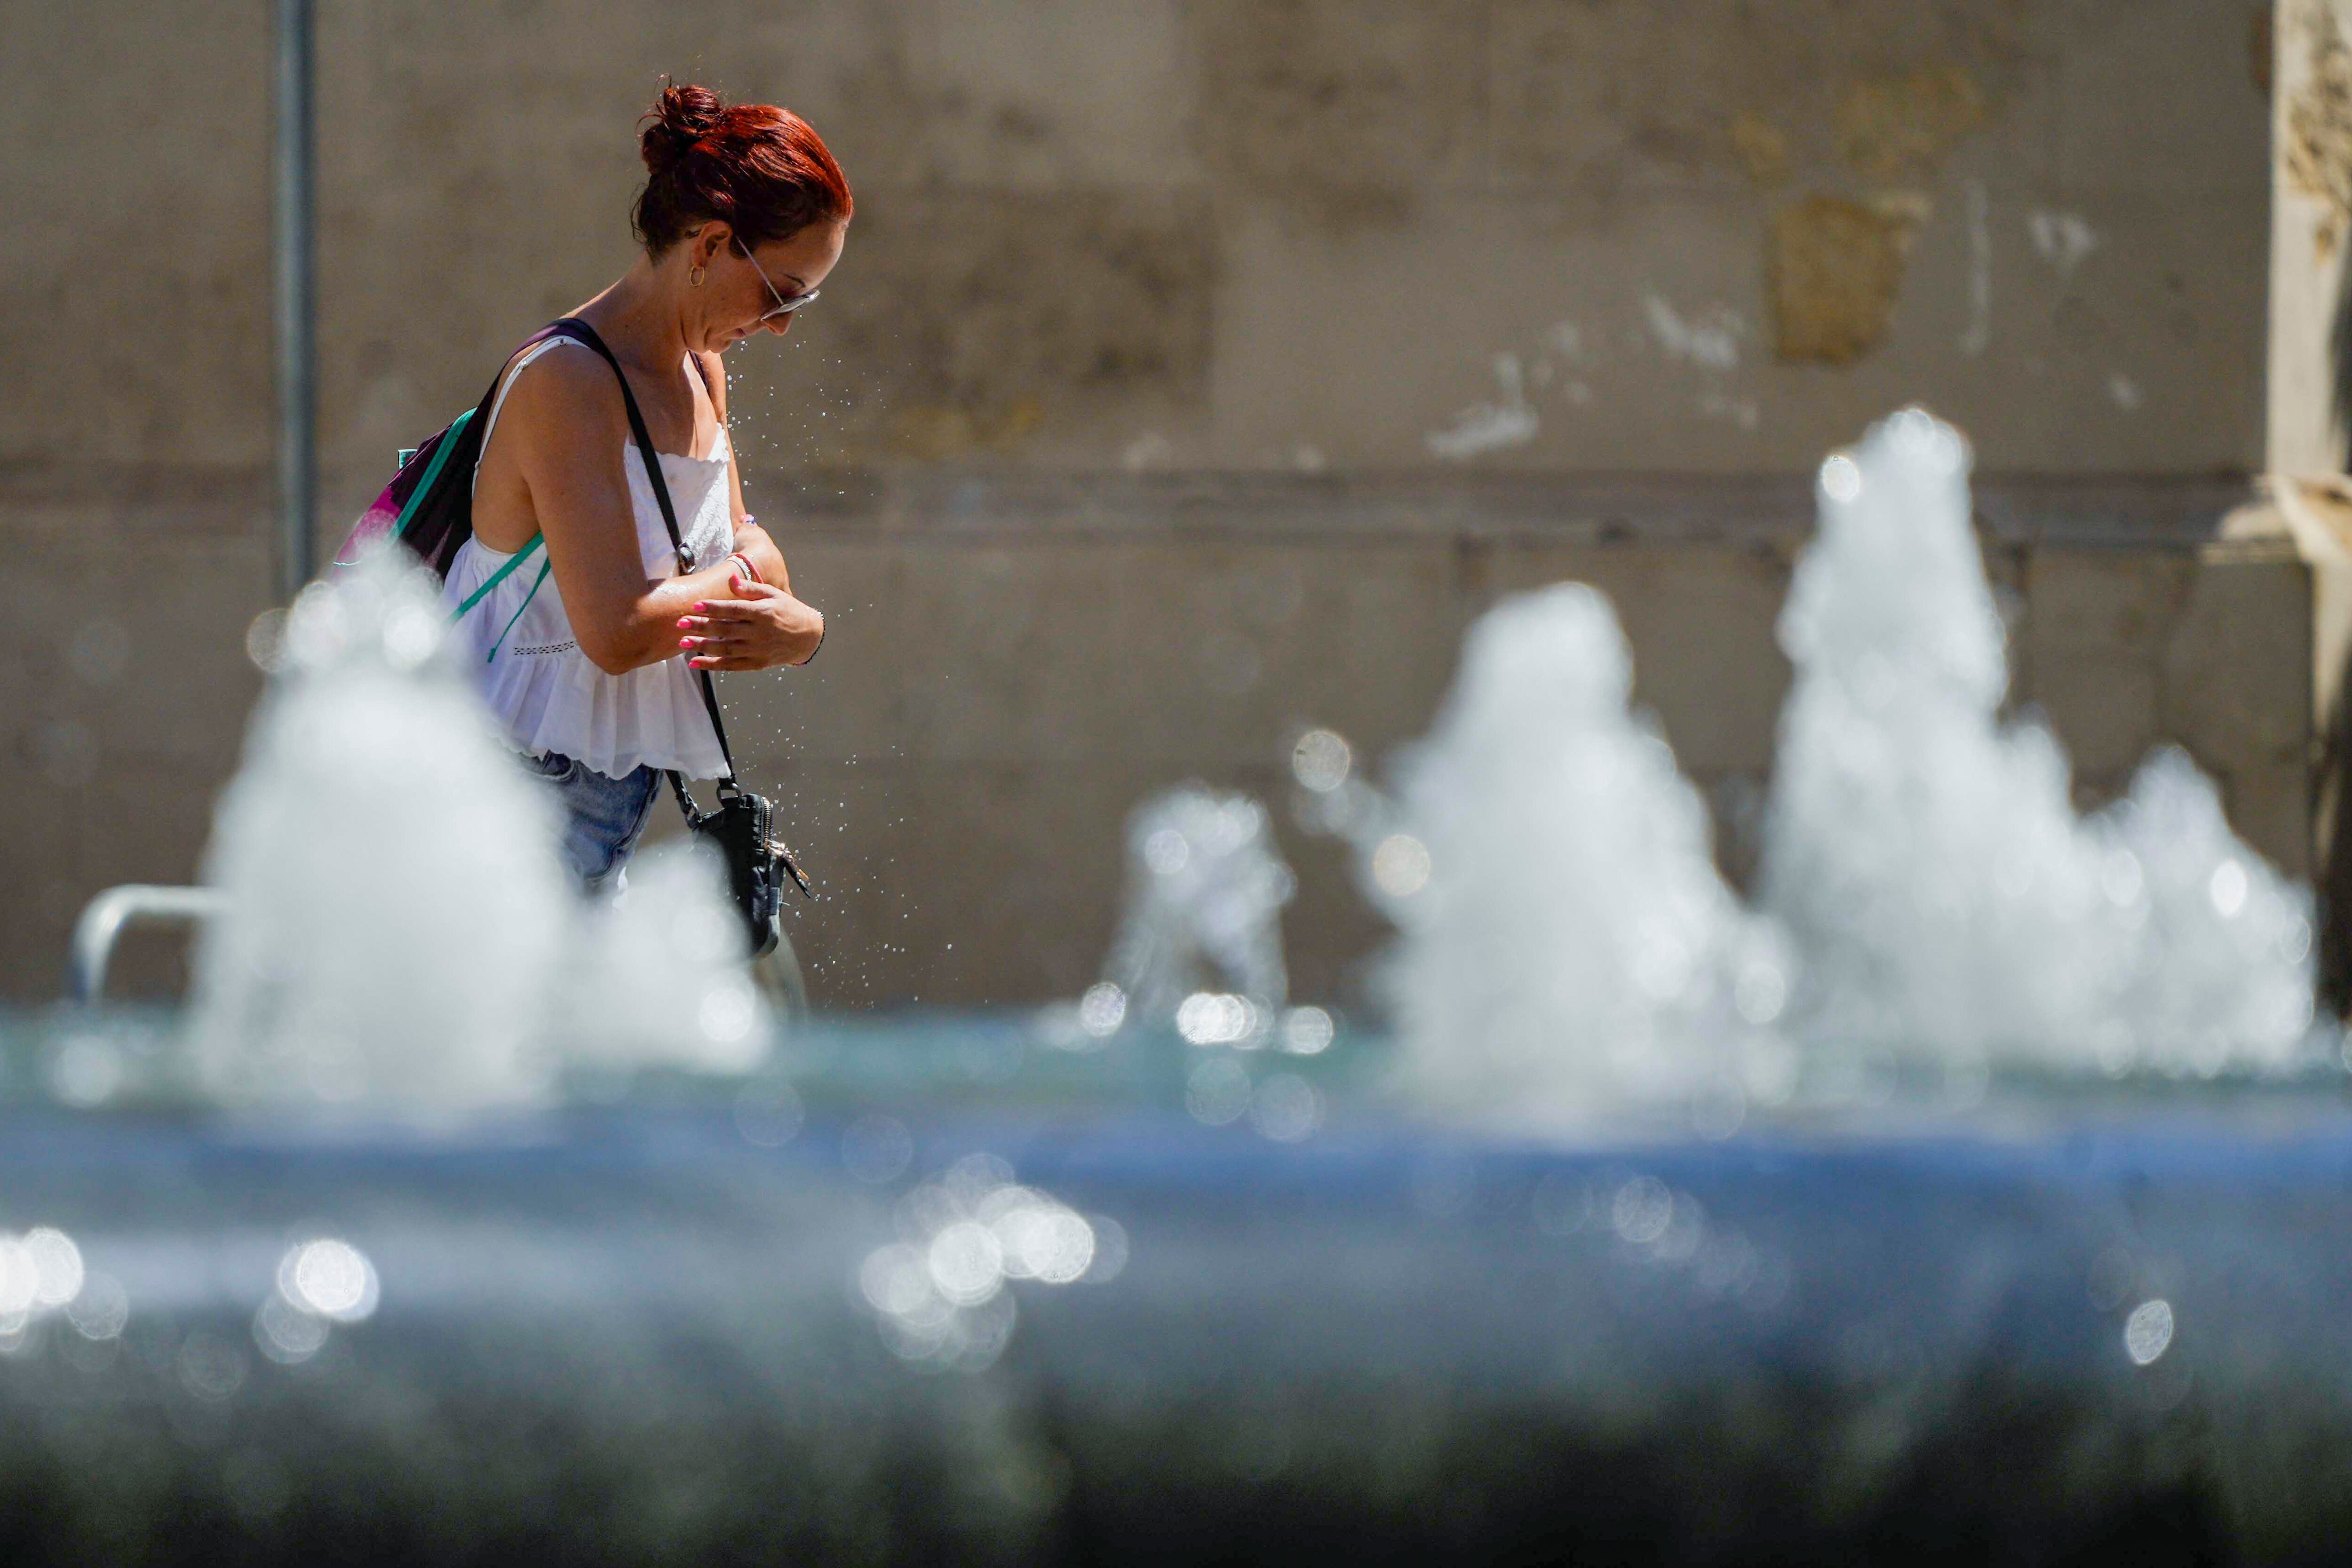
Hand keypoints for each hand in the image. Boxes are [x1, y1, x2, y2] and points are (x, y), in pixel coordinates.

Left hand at [676, 575, 824, 669]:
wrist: (808, 637)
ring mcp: (757, 651)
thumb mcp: (774, 594)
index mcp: (763, 613)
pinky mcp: (757, 664)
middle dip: (701, 626)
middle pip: (726, 630)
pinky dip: (712, 665)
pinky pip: (731, 666)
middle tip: (680, 623)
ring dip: (702, 646)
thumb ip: (751, 588)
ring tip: (683, 642)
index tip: (695, 605)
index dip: (714, 608)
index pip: (734, 610)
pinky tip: (695, 662)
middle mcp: (759, 633)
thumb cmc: (788, 611)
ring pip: (726, 649)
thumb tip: (731, 579)